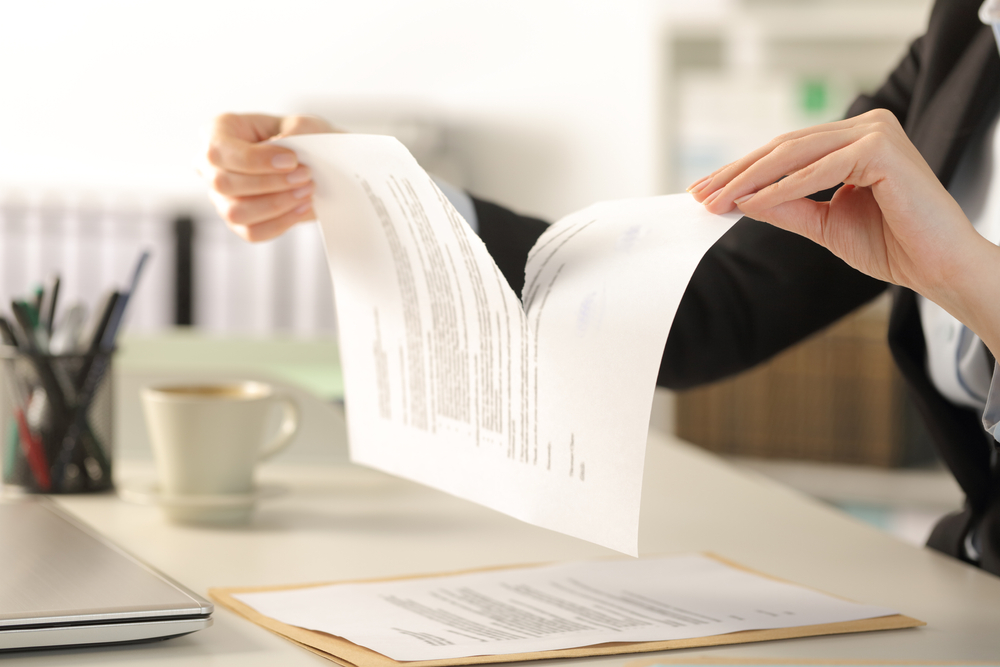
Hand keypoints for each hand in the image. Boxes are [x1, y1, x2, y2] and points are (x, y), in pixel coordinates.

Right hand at [201, 113, 335, 241]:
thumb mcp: (303, 125)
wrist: (312, 164)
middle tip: (305, 176)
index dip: (254, 159)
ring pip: (235, 212)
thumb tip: (281, 143)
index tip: (292, 161)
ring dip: (276, 204)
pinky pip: (252, 232)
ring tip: (306, 191)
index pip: (219, 151)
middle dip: (269, 183)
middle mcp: (210, 166)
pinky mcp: (237, 222)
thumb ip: (296, 129)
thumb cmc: (301, 138)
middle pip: (223, 183)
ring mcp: (220, 197)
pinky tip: (302, 207)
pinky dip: (281, 223)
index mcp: (218, 131)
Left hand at [688, 109, 999, 356]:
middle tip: (700, 195)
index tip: (705, 192)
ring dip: (751, 179)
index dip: (741, 172)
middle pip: (784, 148)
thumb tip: (742, 199)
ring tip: (718, 200)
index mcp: (852, 140)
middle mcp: (865, 128)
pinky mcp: (882, 149)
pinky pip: (820, 169)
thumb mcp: (824, 225)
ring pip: (795, 154)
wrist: (938, 268)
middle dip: (737, 174)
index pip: (785, 152)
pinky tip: (753, 203)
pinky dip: (784, 187)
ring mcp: (875, 133)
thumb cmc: (892, 245)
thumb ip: (786, 207)